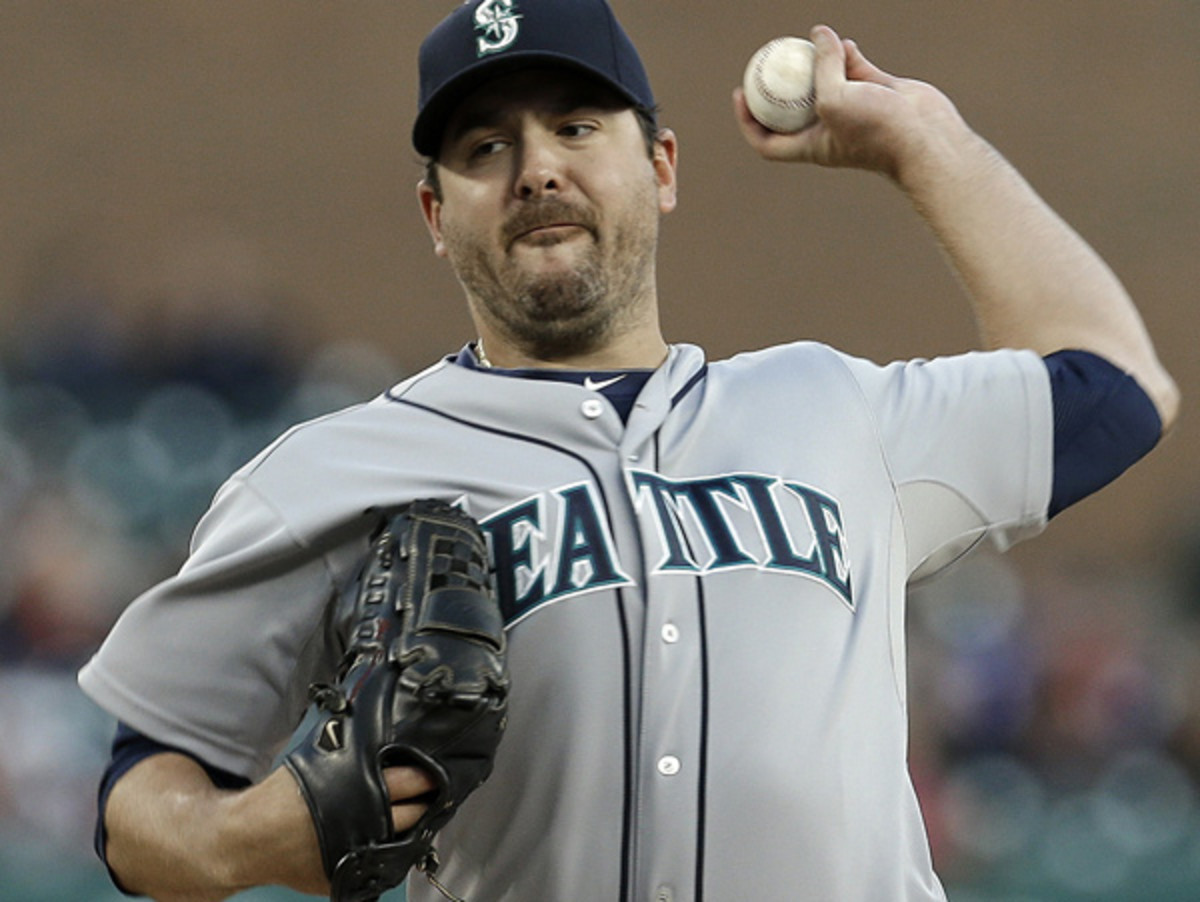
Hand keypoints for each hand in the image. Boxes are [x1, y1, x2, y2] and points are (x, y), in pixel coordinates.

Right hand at [240, 763, 434, 895]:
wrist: (246, 841)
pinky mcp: (346, 879)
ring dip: (410, 828)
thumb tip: (386, 750)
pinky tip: (389, 838)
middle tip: (435, 792)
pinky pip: (378, 864)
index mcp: (356, 794)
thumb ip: (354, 761)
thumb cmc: (280, 799)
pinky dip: (386, 851)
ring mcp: (357, 857)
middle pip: (412, 814)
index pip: (408, 783)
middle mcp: (361, 827)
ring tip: (416, 814)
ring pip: (400, 842)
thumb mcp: (319, 766)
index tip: (437, 772)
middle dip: (426, 803)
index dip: (425, 777)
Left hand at [733, 25, 967, 180]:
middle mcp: (829, 129)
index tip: (740, 95)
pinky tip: (842, 42)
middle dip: (779, 85)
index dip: (748, 122)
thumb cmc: (876, 130)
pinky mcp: (876, 92)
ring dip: (817, 62)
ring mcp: (853, 110)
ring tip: (809, 43)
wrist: (926, 138)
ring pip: (826, 82)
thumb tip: (818, 34)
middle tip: (767, 59)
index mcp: (811, 146)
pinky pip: (854, 68)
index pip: (768, 142)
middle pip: (793, 108)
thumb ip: (821, 67)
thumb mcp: (834, 99)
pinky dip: (846, 54)